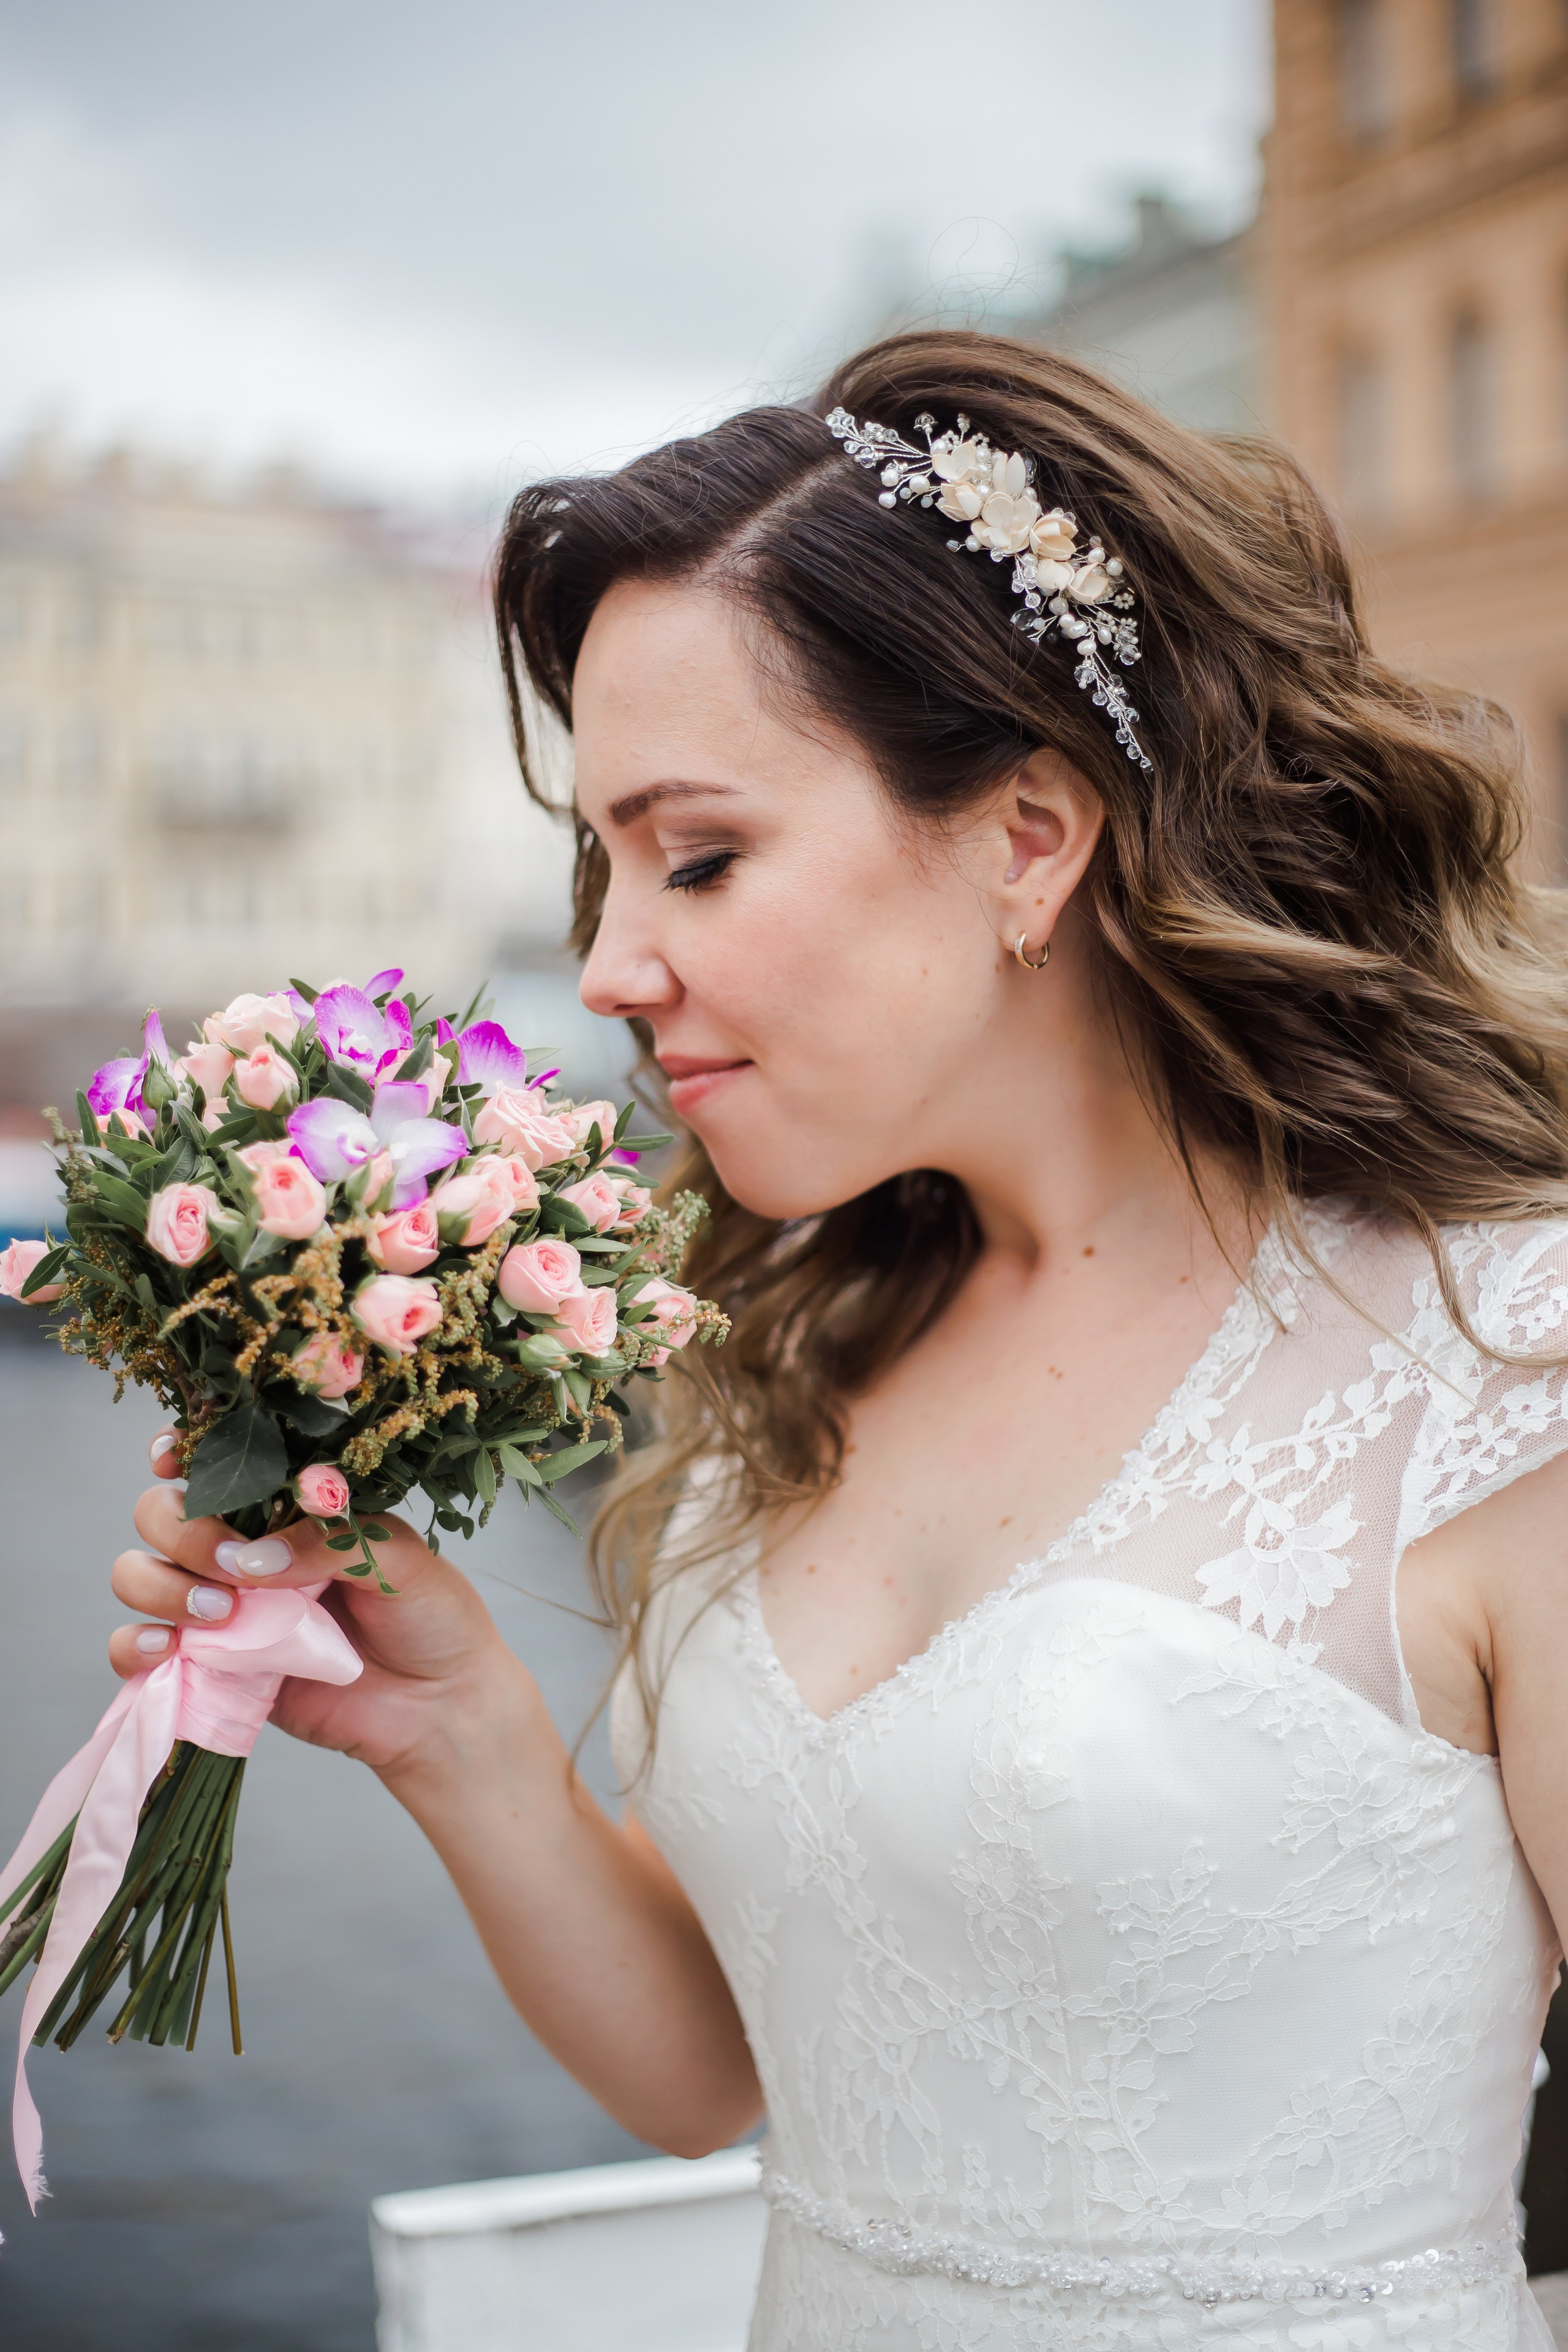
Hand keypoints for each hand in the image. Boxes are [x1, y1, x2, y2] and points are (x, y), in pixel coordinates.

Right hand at [109, 1431, 528, 1781]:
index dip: (180, 1452)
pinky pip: (139, 1654)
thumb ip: (329, 1541)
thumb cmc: (431, 1617)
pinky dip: (133, 1646)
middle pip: (162, 1514)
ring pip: (139, 1575)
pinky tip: (166, 1649)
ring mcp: (224, 1611)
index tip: (173, 1457)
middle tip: (235, 1566)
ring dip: (160, 1584)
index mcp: (288, 1509)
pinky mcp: (215, 1670)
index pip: (214, 1466)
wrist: (442, 1708)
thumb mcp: (398, 1558)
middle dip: (184, 1531)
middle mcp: (246, 1552)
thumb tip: (251, 1562)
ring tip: (219, 1612)